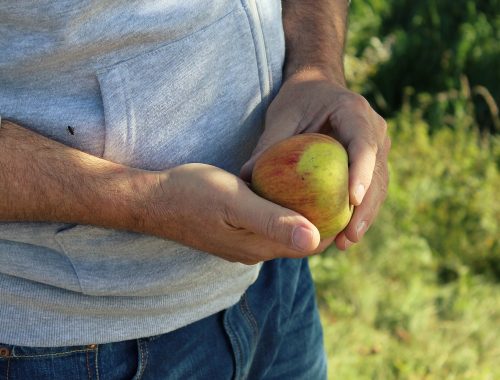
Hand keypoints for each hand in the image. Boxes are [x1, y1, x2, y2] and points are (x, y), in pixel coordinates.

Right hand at [136, 163, 332, 264]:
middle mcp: (254, 250)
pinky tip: (284, 188)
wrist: (152, 200)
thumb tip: (314, 239)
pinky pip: (267, 223)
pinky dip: (282, 209)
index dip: (333, 226)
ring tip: (320, 186)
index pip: (309, 244)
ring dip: (302, 213)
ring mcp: (241, 243)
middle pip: (299, 238)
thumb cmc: (192, 195)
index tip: (350, 200)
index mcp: (259, 247)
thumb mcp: (235, 202)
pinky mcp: (232, 231)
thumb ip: (273, 221)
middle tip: (340, 188)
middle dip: (322, 219)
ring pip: (283, 231)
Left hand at [241, 68, 389, 250]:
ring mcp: (377, 145)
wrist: (317, 87)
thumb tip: (246, 179)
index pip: (363, 144)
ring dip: (365, 215)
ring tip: (347, 242)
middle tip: (350, 237)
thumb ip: (269, 145)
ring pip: (379, 185)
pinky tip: (343, 234)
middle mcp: (374, 128)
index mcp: (354, 111)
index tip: (352, 200)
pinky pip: (370, 188)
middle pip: (378, 172)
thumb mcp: (281, 116)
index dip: (362, 172)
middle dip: (366, 207)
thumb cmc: (297, 99)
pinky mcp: (372, 161)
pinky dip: (359, 210)